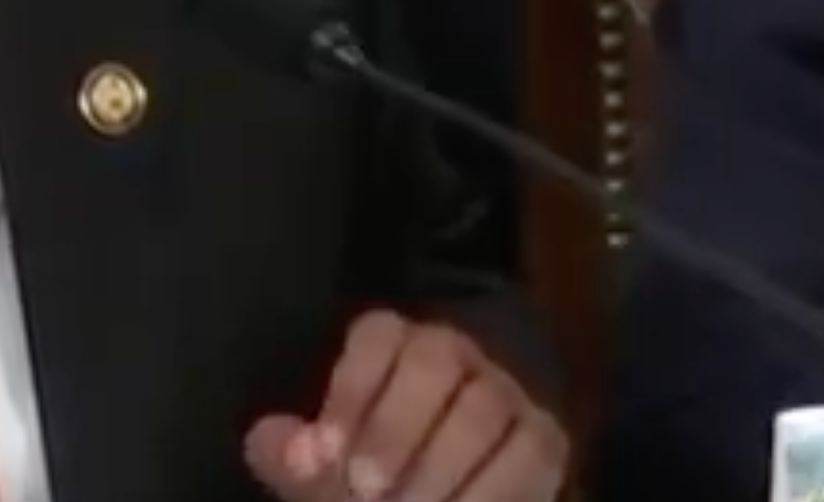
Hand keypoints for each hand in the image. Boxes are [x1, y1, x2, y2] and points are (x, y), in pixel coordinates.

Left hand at [243, 312, 566, 501]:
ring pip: (483, 409)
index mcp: (394, 346)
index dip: (351, 392)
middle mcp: (454, 355)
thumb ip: (293, 456)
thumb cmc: (375, 475)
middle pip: (432, 362)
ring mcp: (505, 393)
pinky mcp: (544, 439)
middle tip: (364, 491)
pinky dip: (492, 492)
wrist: (432, 495)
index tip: (324, 456)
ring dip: (440, 468)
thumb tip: (279, 445)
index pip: (377, 337)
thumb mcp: (326, 469)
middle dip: (394, 430)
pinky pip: (529, 455)